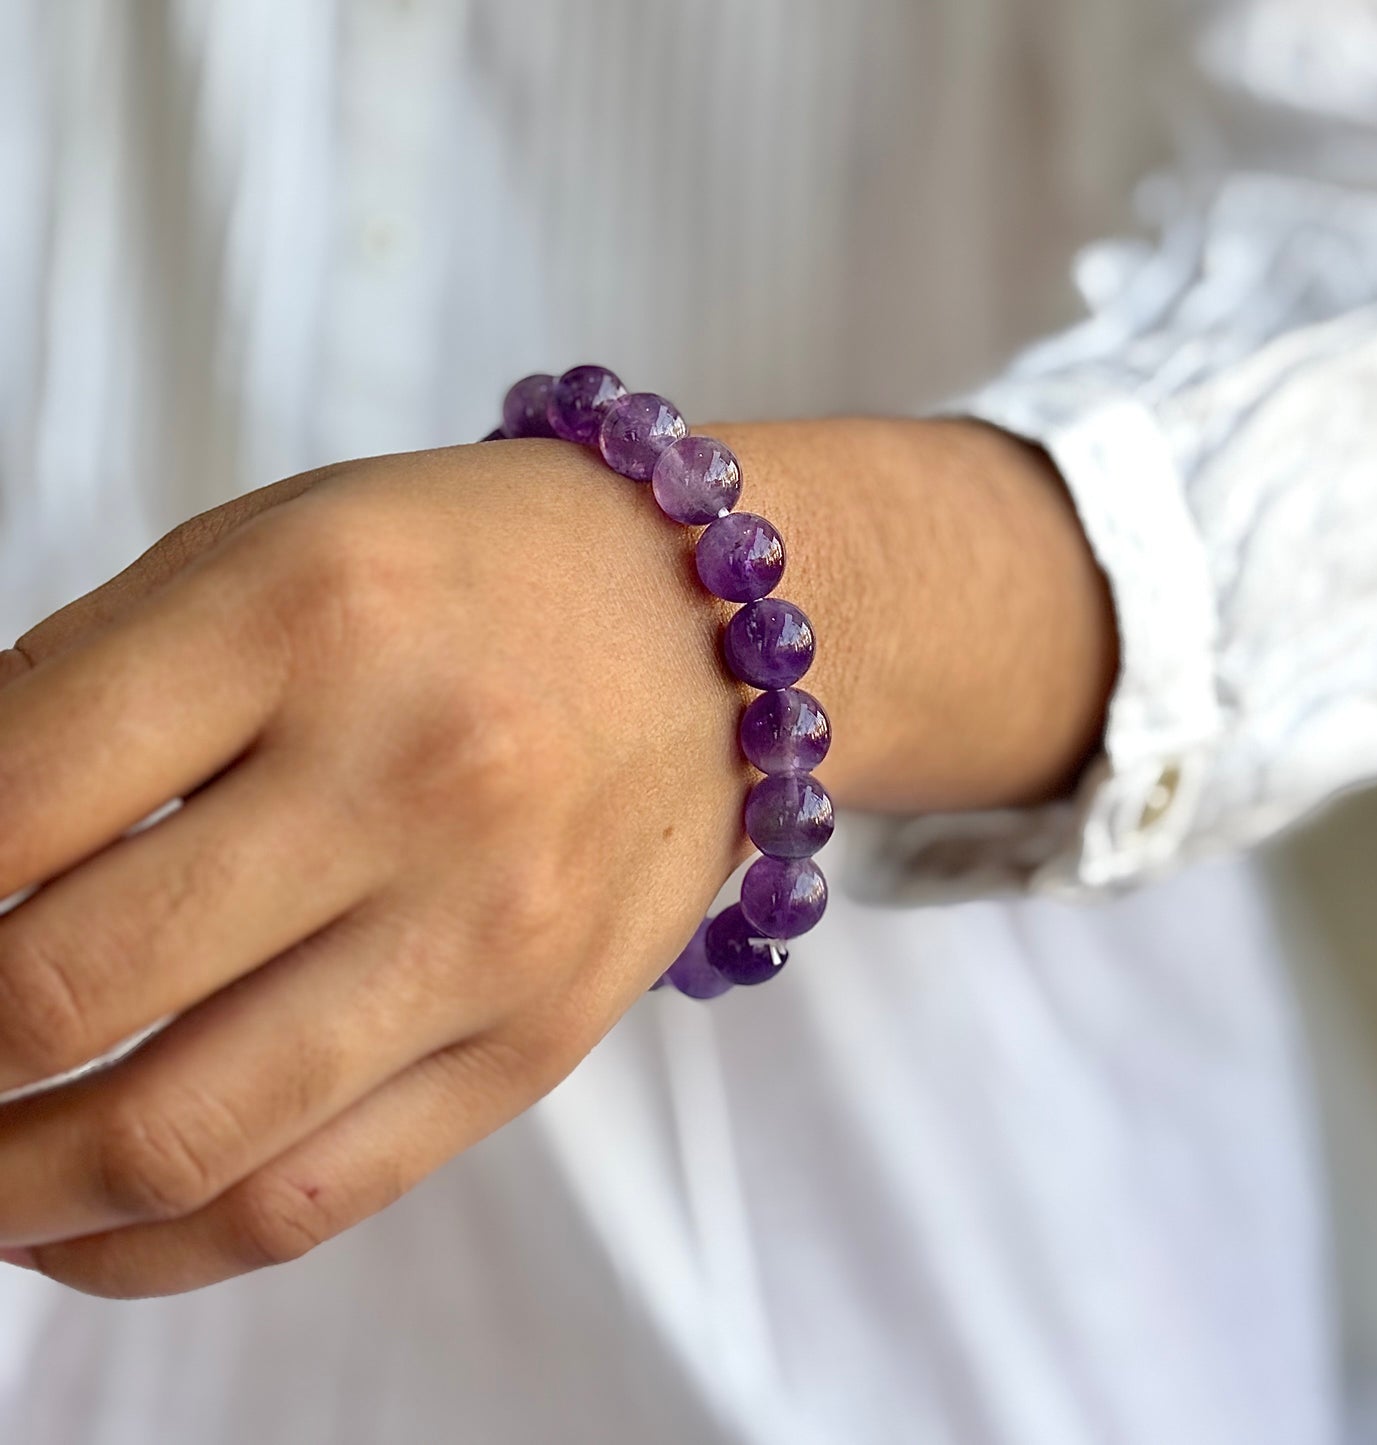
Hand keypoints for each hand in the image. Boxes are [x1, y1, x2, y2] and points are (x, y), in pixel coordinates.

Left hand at [0, 440, 750, 1295]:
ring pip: (173, 1144)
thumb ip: (81, 698)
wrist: (706, 631)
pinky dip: (146, 1246)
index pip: (2, 807)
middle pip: (60, 992)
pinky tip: (77, 1221)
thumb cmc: (466, 576)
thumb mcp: (263, 557)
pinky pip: (305, 1201)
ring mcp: (487, 928)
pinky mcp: (537, 1041)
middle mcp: (411, 775)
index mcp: (310, 611)